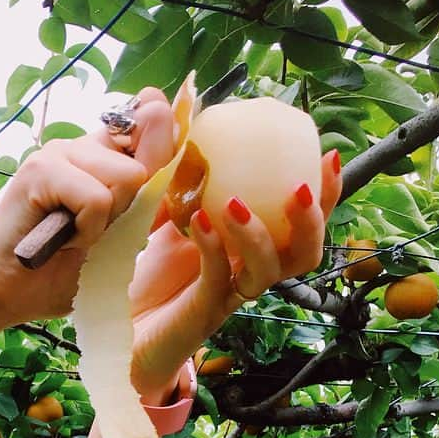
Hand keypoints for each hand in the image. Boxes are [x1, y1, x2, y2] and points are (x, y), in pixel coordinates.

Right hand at [0, 88, 177, 336]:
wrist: (2, 292)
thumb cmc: (56, 270)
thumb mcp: (118, 234)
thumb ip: (146, 186)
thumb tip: (160, 111)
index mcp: (101, 157)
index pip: (152, 128)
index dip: (158, 158)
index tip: (131, 201)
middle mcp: (82, 146)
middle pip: (145, 163)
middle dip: (126, 210)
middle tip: (88, 234)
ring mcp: (59, 151)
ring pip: (126, 177)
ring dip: (105, 223)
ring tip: (70, 237)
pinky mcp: (41, 167)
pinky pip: (96, 198)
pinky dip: (86, 230)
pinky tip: (59, 239)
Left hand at [129, 150, 343, 403]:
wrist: (111, 329)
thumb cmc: (139, 274)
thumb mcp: (157, 212)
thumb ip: (176, 170)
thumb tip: (182, 108)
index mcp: (247, 246)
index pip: (299, 221)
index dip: (324, 192)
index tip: (327, 153)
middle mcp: (246, 272)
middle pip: (304, 251)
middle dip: (314, 218)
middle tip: (303, 185)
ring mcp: (227, 295)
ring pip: (271, 271)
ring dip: (260, 233)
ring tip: (236, 203)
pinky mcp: (201, 313)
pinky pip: (219, 280)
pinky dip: (214, 249)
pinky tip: (201, 223)